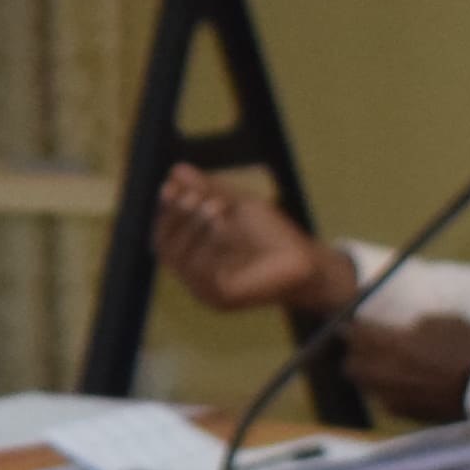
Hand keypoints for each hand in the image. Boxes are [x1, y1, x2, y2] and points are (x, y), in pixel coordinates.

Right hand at [151, 168, 337, 317]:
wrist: (306, 260)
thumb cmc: (273, 235)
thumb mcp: (236, 205)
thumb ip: (207, 190)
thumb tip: (175, 171)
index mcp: (194, 257)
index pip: (163, 235)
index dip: (164, 211)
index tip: (170, 187)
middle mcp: (194, 277)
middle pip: (164, 246)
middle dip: (176, 217)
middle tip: (196, 196)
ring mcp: (205, 291)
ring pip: (179, 258)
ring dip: (193, 227)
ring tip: (215, 206)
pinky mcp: (220, 299)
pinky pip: (201, 271)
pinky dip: (209, 244)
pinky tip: (223, 225)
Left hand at [346, 311, 469, 421]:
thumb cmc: (469, 348)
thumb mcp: (444, 321)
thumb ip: (416, 324)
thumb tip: (404, 331)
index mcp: (397, 345)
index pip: (359, 335)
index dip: (350, 328)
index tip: (346, 325)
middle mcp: (389, 372)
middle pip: (352, 365)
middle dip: (353, 355)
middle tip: (360, 348)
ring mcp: (395, 396)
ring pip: (364, 386)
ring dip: (366, 375)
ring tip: (375, 368)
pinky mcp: (405, 413)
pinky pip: (383, 401)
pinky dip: (384, 392)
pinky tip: (395, 385)